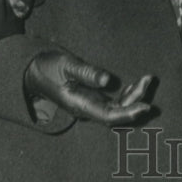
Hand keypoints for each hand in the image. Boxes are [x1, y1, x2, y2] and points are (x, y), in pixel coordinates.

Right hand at [24, 50, 153, 125]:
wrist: (33, 72)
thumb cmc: (48, 67)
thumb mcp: (66, 65)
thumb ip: (87, 73)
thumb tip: (107, 80)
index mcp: (80, 105)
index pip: (109, 116)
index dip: (129, 113)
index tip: (145, 106)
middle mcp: (87, 109)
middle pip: (117, 113)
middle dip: (136, 99)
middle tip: (149, 79)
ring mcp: (90, 105)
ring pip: (117, 109)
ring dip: (134, 97)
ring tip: (147, 78)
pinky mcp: (92, 99)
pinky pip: (113, 104)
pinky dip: (126, 95)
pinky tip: (135, 84)